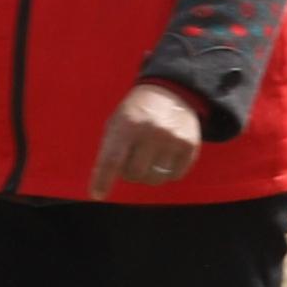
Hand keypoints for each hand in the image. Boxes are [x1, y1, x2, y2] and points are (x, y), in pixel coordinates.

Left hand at [89, 83, 203, 196]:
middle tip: (132, 162)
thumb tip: (105, 181)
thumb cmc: (137, 112)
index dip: (103, 181)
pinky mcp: (190, 145)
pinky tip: (165, 158)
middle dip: (130, 173)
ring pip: (156, 178)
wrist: (171, 92)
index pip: (112, 160)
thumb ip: (111, 150)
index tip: (97, 194)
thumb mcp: (117, 122)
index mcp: (128, 125)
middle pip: (135, 174)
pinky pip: (175, 175)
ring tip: (149, 160)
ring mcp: (173, 139)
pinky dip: (168, 173)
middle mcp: (152, 132)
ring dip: (149, 174)